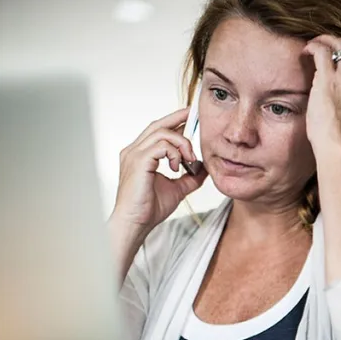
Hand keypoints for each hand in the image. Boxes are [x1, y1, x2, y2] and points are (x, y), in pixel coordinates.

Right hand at [110, 108, 207, 233]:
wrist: (136, 223)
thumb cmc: (150, 208)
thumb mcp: (178, 188)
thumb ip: (191, 176)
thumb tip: (206, 167)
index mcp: (140, 154)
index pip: (158, 130)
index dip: (175, 120)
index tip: (192, 116)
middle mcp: (134, 150)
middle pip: (158, 124)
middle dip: (179, 118)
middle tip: (197, 116)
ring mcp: (134, 154)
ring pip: (162, 133)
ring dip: (182, 144)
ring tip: (189, 160)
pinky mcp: (138, 161)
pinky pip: (161, 145)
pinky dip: (175, 153)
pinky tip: (178, 167)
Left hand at [302, 35, 340, 155]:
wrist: (340, 146)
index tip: (339, 55)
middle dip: (338, 41)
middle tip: (324, 46)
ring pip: (338, 43)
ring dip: (324, 40)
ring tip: (312, 46)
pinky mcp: (328, 78)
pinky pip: (321, 50)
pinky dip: (312, 46)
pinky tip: (305, 52)